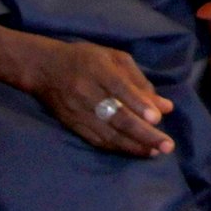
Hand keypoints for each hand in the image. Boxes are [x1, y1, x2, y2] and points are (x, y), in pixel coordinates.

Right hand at [0, 31, 176, 156]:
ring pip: (108, 133)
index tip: (157, 118)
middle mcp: (86, 91)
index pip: (119, 88)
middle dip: (144, 133)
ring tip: (155, 152)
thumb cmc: (86, 59)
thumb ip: (139, 81)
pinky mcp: (72, 124)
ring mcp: (78, 111)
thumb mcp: (113, 58)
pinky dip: (118, 147)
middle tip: (167, 145)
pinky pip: (97, 140)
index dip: (138, 104)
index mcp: (97, 69)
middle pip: (117, 116)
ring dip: (134, 145)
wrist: (44, 68)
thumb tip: (165, 107)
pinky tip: (135, 151)